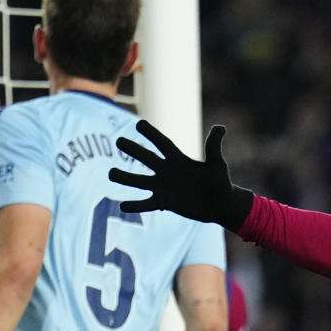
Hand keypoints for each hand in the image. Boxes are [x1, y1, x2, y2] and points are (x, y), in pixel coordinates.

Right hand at [110, 121, 254, 229]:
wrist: (220, 205)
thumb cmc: (220, 182)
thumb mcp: (217, 164)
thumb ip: (214, 148)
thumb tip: (220, 128)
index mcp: (179, 159)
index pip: (163, 144)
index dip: (152, 134)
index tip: (139, 124)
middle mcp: (167, 171)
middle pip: (147, 158)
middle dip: (133, 150)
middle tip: (118, 141)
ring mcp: (163, 187)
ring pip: (140, 181)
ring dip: (126, 178)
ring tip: (110, 174)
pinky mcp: (164, 203)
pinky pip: (146, 204)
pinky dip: (135, 206)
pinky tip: (122, 206)